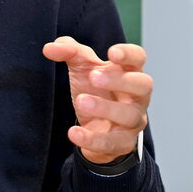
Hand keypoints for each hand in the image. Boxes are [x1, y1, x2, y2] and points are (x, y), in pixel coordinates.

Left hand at [42, 36, 151, 164]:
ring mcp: (133, 120)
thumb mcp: (81, 67)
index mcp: (129, 72)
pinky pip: (112, 143)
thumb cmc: (95, 89)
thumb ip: (68, 52)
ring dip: (106, 108)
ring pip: (130, 116)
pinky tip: (74, 133)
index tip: (112, 52)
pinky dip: (93, 139)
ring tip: (82, 101)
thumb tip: (49, 48)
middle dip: (120, 80)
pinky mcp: (123, 143)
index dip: (129, 54)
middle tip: (94, 77)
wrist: (96, 126)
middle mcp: (137, 96)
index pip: (138, 58)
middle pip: (142, 85)